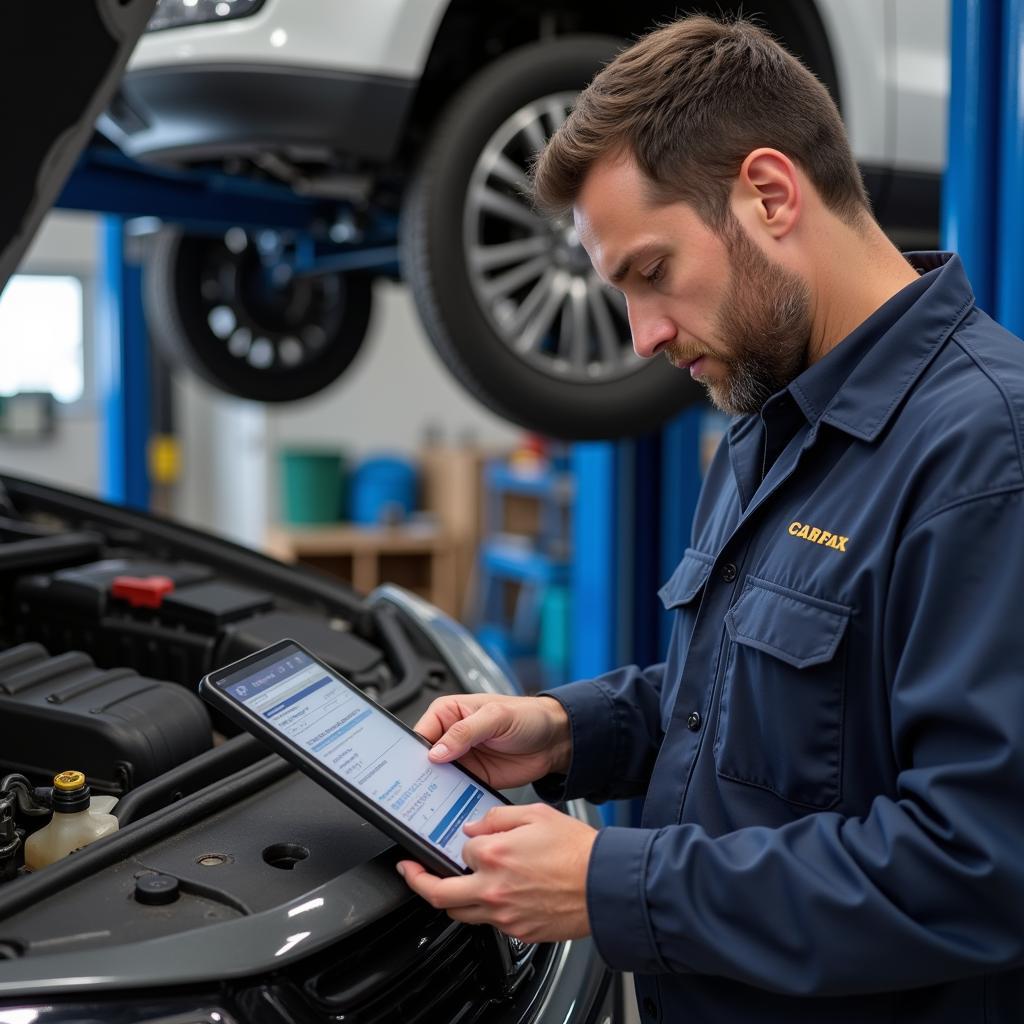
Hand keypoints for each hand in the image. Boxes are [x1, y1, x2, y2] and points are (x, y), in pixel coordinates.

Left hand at [397, 802, 596, 942]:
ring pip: (458, 913)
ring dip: (446, 898)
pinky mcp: (517, 930)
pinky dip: (481, 910)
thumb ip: (498, 817)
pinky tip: (489, 897)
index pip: (462, 846)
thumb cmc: (577, 850)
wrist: (605, 884)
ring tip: (441, 886)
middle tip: (409, 870)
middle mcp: (493, 888)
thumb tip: (475, 825)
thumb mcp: (536, 814)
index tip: (471, 836)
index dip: (467, 838)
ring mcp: (503, 914)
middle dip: (417, 880)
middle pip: (438, 892)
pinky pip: (486, 923)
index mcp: (495, 854)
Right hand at [412, 693, 570, 789]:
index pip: (421, 733)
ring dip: (434, 788)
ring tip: (429, 800)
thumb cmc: (528, 716)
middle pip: (423, 758)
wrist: (555, 741)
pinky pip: (454, 791)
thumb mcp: (496, 717)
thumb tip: (436, 751)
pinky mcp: (472, 779)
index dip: (412, 751)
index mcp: (449, 712)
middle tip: (415, 787)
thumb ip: (465, 732)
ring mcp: (461, 759)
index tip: (408, 768)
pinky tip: (449, 805)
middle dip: (419, 772)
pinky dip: (450, 799)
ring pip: (436, 777)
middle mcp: (450, 736)